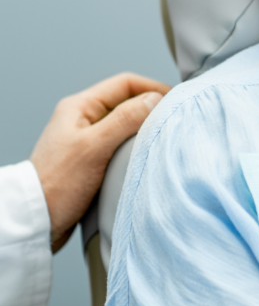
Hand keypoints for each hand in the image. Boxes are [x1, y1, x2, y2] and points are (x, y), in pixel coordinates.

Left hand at [29, 73, 170, 251]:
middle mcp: (83, 119)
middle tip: (172, 119)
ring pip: (125, 124)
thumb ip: (126, 119)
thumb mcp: (95, 146)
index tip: (175, 100)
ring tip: (161, 138)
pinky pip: (120, 144)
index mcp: (80, 107)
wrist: (36, 221)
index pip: (125, 84)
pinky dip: (135, 146)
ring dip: (143, 129)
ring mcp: (87, 139)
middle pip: (127, 102)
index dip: (153, 88)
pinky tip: (145, 156)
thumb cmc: (58, 184)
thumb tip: (155, 99)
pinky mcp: (91, 159)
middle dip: (151, 108)